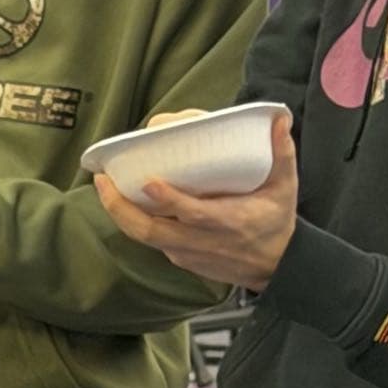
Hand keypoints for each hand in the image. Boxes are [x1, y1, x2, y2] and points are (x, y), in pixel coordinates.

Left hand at [93, 111, 298, 291]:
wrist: (273, 266)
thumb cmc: (276, 222)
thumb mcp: (285, 188)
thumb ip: (282, 154)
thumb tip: (280, 120)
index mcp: (229, 223)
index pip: (194, 214)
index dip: (170, 200)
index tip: (149, 182)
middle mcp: (202, 241)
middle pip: (151, 231)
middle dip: (121, 207)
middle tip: (102, 179)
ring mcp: (187, 253)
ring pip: (144, 237)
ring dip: (120, 214)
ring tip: (103, 185)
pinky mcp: (179, 258)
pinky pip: (150, 239)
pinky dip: (133, 221)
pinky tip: (122, 199)